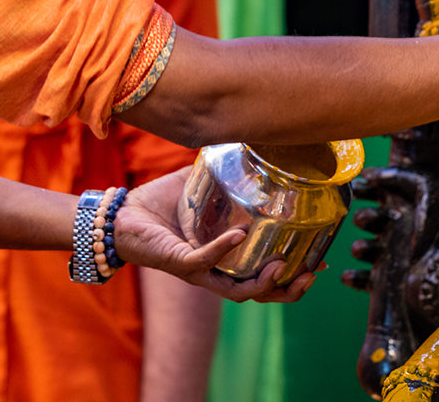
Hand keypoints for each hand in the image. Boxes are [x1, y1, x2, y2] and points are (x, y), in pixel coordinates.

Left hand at [113, 166, 317, 302]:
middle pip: (257, 293)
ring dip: (262, 282)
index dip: (290, 276)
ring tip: (283, 266)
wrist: (121, 214)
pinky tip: (239, 235)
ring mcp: (196, 270)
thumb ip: (221, 173)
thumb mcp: (198, 187)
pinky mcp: (177, 262)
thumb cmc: (158, 204)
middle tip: (310, 274)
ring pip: (235, 291)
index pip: (262, 275)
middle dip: (287, 290)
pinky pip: (203, 263)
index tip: (317, 264)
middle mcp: (213, 270)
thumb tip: (249, 145)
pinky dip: (223, 249)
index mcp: (222, 257)